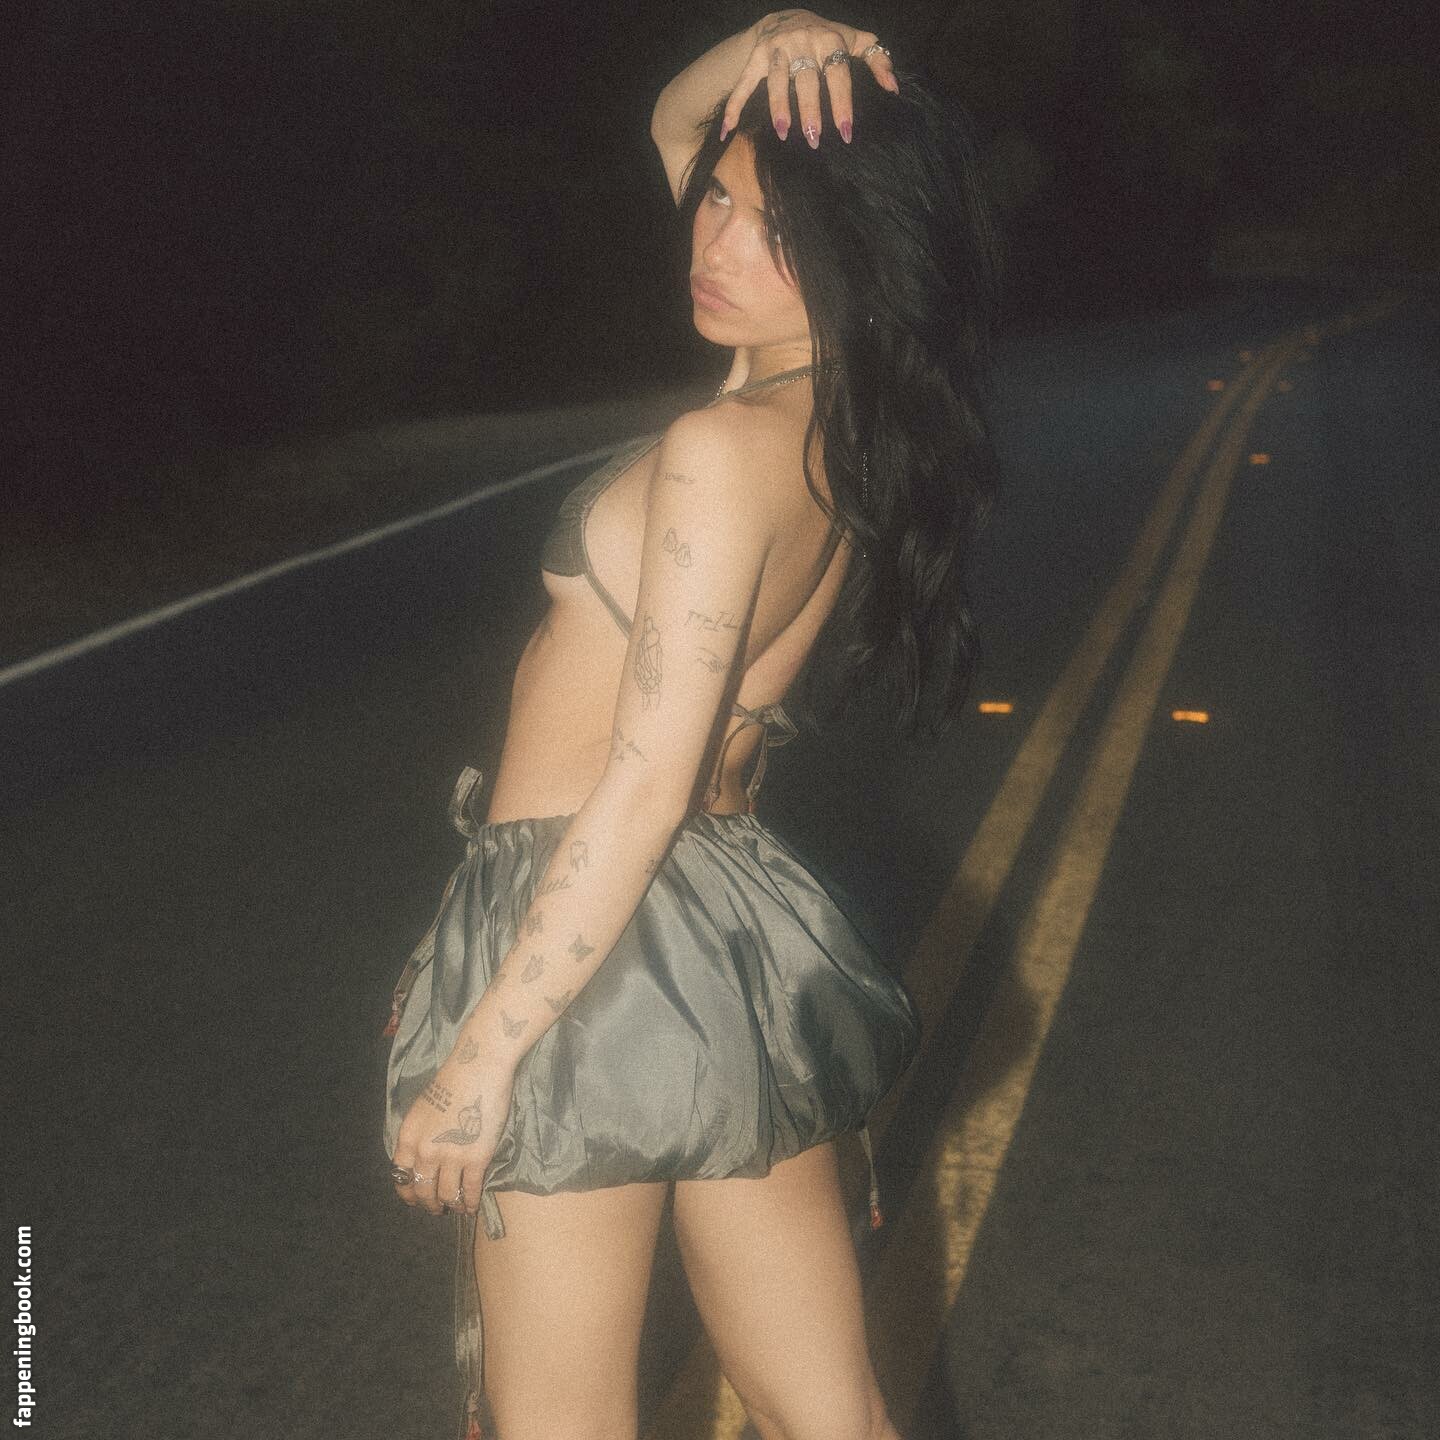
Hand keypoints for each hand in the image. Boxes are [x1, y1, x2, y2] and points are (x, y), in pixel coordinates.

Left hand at [392, 1047, 514, 1217]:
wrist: (478, 1069)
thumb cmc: (452, 1081)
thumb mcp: (422, 1109)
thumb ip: (419, 1135)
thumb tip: (422, 1158)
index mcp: (409, 1137)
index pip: (401, 1177)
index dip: (408, 1193)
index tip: (415, 1199)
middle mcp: (425, 1151)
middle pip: (423, 1190)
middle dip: (430, 1204)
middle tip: (437, 1208)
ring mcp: (451, 1157)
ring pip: (447, 1195)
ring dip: (451, 1205)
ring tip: (457, 1208)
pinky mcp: (476, 1159)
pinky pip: (471, 1190)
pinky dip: (471, 1203)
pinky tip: (472, 1207)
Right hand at [720, 11, 897, 147]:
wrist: (783, 18)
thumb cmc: (823, 37)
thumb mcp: (852, 41)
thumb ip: (876, 60)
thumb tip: (894, 87)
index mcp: (828, 40)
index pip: (838, 74)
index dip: (842, 103)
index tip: (846, 133)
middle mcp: (801, 43)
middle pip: (806, 80)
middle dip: (810, 110)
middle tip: (814, 138)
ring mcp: (776, 51)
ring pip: (776, 81)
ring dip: (779, 108)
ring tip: (784, 133)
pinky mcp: (755, 59)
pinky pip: (743, 84)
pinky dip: (733, 107)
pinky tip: (727, 132)